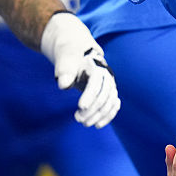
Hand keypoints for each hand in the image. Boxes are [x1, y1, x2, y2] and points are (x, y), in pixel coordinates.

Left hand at [40, 11, 119, 127]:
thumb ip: (64, 71)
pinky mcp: (109, 92)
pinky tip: (98, 124)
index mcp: (97, 67)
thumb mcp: (64, 59)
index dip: (89, 96)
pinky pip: (113, 106)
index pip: (96, 84)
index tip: (80, 107)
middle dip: (92, 110)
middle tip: (78, 119)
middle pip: (104, 96)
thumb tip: (63, 85)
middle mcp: (107, 76)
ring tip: (85, 124)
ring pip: (109, 103)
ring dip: (99, 116)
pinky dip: (108, 116)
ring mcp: (110, 85)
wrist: (78, 51)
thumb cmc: (69, 56)